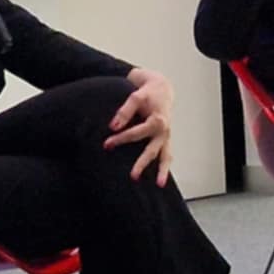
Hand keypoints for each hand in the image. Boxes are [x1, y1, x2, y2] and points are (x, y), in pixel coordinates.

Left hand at [106, 68, 174, 184]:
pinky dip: (164, 167)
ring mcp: (166, 136)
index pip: (136, 133)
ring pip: (166, 156)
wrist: (161, 88)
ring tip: (158, 185)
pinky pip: (167, 155)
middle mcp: (164, 130)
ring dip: (162, 171)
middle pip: (152, 150)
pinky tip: (158, 180)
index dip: (120, 139)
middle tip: (133, 176)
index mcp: (157, 120)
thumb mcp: (136, 97)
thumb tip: (113, 127)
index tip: (107, 144)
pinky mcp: (165, 139)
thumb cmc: (147, 93)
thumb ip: (124, 112)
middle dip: (142, 163)